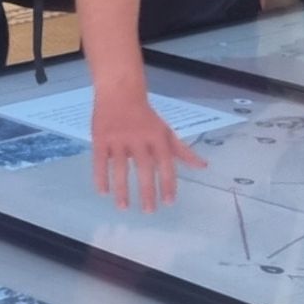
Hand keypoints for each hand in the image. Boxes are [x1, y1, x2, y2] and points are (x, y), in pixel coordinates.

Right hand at [89, 87, 204, 213]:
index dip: (168, 183)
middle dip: (147, 191)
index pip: (165, 164)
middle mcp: (139, 138)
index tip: (168, 202)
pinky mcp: (100, 138)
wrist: (119, 92)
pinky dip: (101, 177)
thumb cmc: (145, 115)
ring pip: (120, 167)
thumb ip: (182, 151)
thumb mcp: (166, 131)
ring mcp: (118, 138)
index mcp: (157, 137)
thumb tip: (203, 166)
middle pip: (144, 168)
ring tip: (123, 207)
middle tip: (149, 211)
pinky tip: (103, 192)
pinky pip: (100, 161)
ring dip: (122, 189)